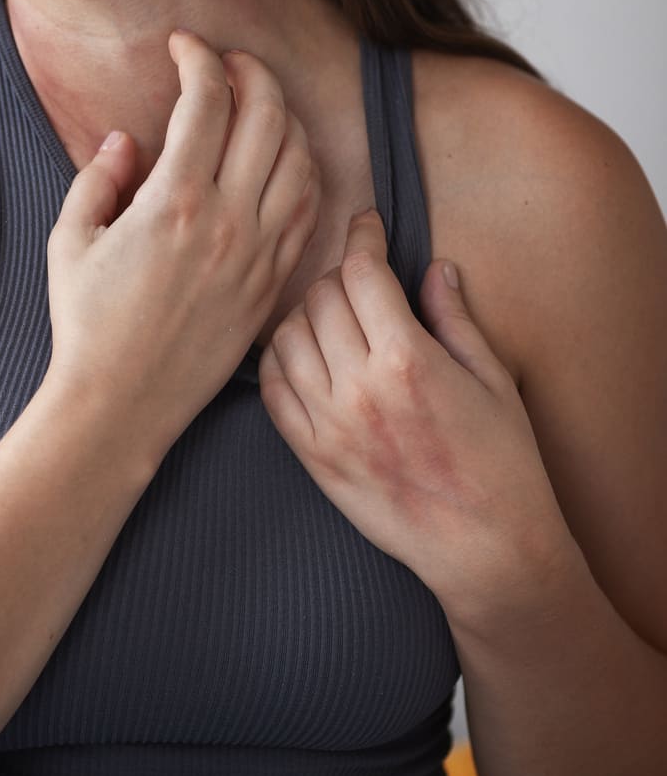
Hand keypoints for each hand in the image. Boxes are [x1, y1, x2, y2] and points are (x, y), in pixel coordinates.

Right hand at [46, 32, 319, 464]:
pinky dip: (303, 170)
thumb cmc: (85, 322)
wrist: (120, 405)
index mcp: (174, 201)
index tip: (182, 44)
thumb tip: (127, 140)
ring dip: (282, 117)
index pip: (206, 100)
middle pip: (267, 116)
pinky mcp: (273, 283)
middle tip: (228, 63)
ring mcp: (259, 254)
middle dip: (251, 71)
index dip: (199, 57)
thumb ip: (98, 177)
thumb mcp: (70, 239)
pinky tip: (280, 161)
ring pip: (300, 158)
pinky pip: (309, 209)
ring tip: (255, 105)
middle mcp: (228, 221)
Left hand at [258, 208, 571, 616]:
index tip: (368, 225)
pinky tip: (301, 352)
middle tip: (359, 278)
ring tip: (332, 315)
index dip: (363, 236)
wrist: (488, 550)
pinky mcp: (313, 457)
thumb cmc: (503, 463)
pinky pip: (271, 389)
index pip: (362, 271)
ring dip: (306, 313)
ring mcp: (329, 425)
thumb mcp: (493, 379)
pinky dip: (278, 358)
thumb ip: (454, 318)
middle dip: (339, 273)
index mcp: (408, 360)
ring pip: (287, 335)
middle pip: (320, 297)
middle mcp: (359, 387)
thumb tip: (435, 268)